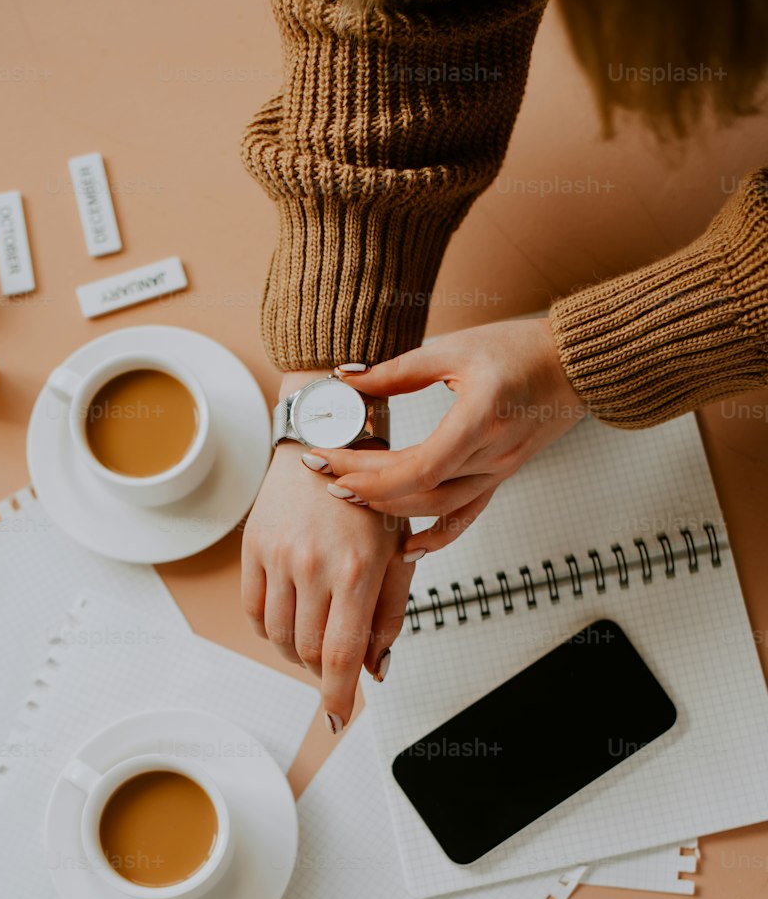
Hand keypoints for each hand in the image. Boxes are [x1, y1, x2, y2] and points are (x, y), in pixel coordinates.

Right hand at [242, 373, 413, 732]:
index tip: (335, 721)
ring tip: (317, 636)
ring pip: (281, 638)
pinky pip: (256, 613)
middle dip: (324, 670)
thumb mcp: (398, 552)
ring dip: (299, 653)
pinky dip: (273, 631)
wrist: (325, 440)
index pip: (341, 652)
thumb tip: (375, 668)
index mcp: (359, 568)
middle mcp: (315, 564)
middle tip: (336, 663)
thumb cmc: (370, 498)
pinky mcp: (254, 549)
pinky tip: (291, 620)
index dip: (337, 695)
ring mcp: (279, 557)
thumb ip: (389, 613)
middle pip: (310, 651)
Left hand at [299, 318, 588, 558]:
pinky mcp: (500, 477)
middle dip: (364, 487)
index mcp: (481, 418)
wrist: (575, 364)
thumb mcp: (456, 350)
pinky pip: (465, 516)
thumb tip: (347, 379)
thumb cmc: (521, 348)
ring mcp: (499, 472)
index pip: (415, 467)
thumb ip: (399, 370)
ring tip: (349, 494)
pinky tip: (407, 549)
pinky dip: (436, 536)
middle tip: (322, 473)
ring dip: (389, 508)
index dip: (366, 472)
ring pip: (437, 509)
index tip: (327, 459)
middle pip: (418, 491)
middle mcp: (492, 455)